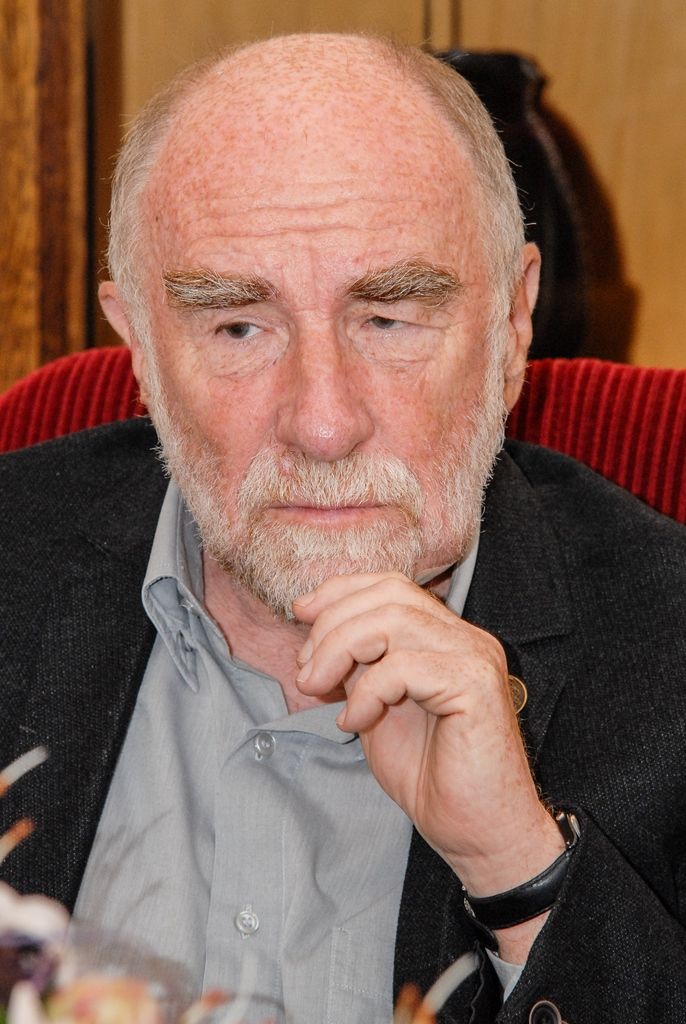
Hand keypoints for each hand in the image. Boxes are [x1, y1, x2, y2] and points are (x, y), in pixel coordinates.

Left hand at [293, 573, 563, 960]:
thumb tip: (319, 633)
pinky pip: (404, 666)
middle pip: (389, 595)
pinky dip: (367, 690)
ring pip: (393, 621)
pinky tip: (356, 720)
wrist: (477, 834)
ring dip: (341, 650)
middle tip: (307, 671)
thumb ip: (359, 666)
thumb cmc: (432, 777)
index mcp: (447, 637)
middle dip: (333, 625)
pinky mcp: (476, 686)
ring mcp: (475, 658)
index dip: (342, 591)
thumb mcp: (377, 706)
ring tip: (320, 689)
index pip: (392, 585)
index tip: (301, 613)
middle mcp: (467, 638)